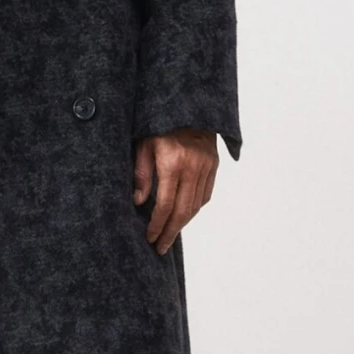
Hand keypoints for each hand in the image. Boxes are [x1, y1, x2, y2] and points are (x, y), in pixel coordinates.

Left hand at [132, 128, 218, 254]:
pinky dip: (194, 209)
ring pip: (196, 206)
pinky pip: (205, 195)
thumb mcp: (143, 144)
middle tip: (160, 247)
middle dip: (170, 232)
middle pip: (183, 211)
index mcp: (173, 162)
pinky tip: (183, 216)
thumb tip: (139, 202)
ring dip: (183, 224)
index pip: (166, 204)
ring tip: (170, 235)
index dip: (157, 224)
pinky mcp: (214, 165)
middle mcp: (193, 166)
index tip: (149, 237)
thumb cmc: (159, 124)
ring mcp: (206, 166)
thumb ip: (141, 173)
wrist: (189, 105)